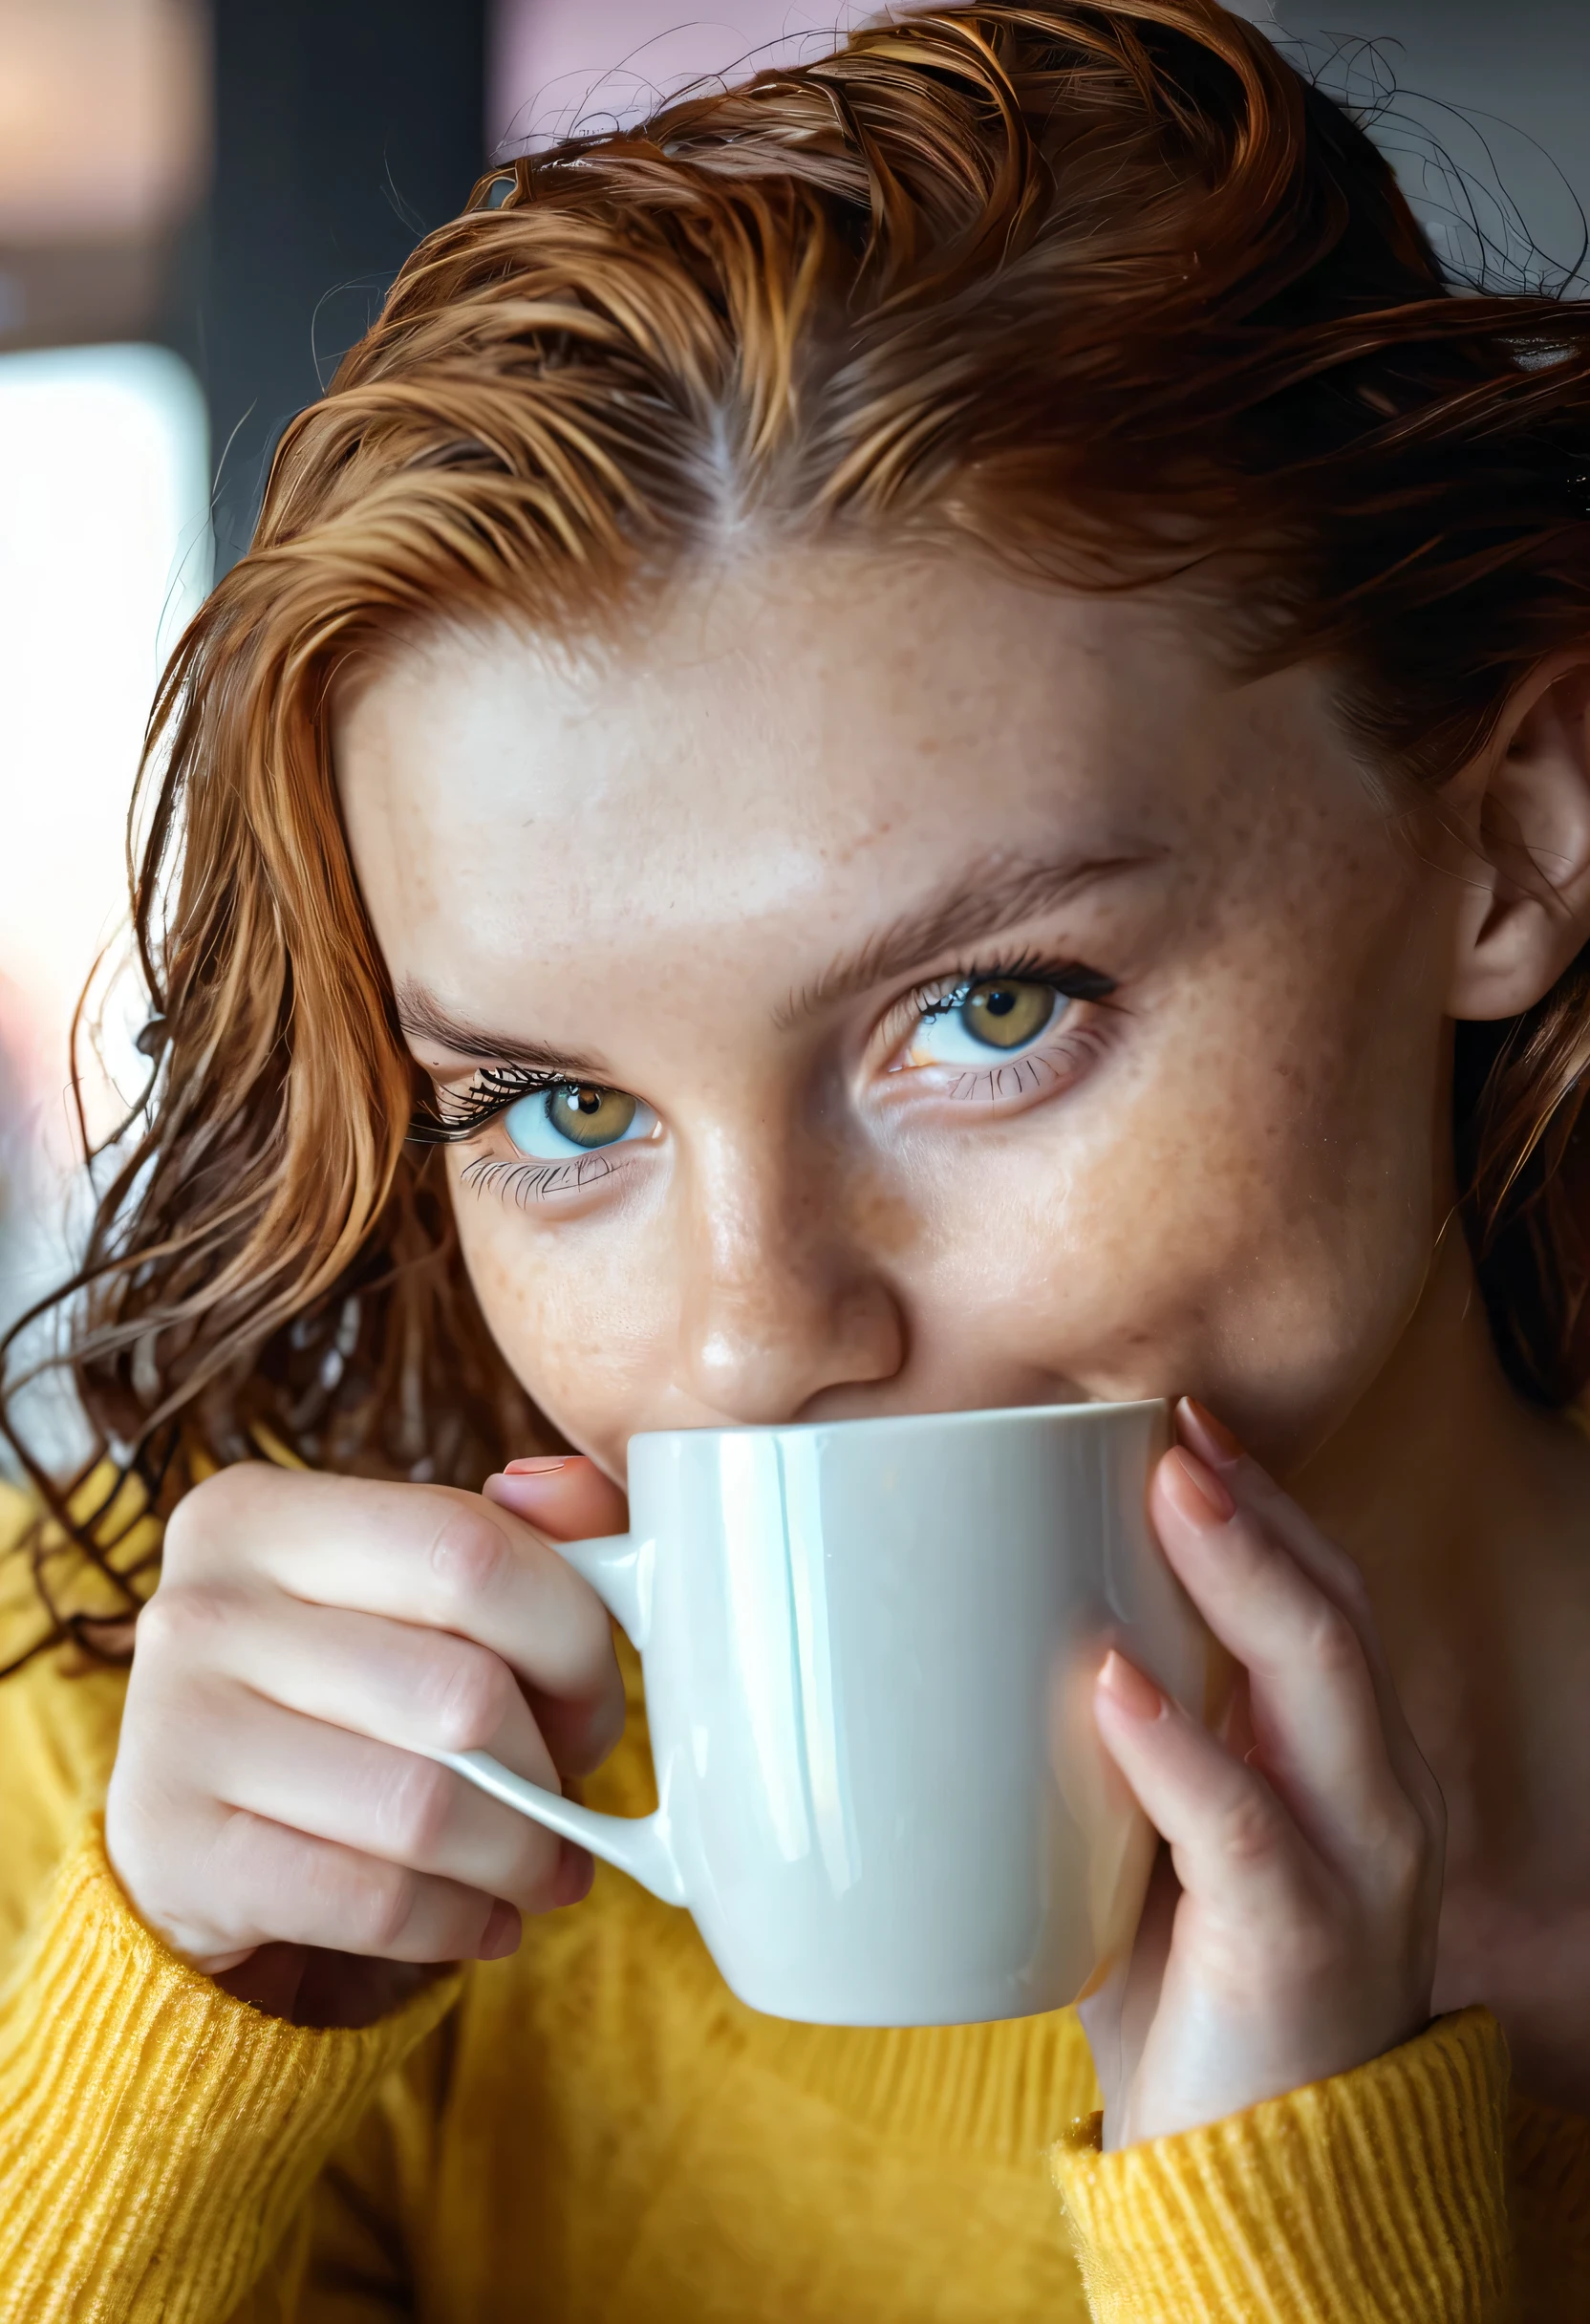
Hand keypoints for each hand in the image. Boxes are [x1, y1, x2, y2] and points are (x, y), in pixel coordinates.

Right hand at [105, 1456, 626, 2025]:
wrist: (190, 1842)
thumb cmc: (337, 1697)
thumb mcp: (411, 1597)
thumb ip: (521, 1535)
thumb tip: (568, 1487)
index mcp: (260, 1513)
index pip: (469, 1548)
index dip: (571, 1637)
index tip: (591, 1698)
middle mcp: (199, 1607)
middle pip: (462, 1690)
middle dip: (549, 1763)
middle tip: (566, 1793)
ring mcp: (174, 1733)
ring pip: (423, 1808)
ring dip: (516, 1856)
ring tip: (540, 1869)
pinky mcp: (175, 1858)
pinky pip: (373, 1902)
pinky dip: (457, 1921)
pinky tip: (482, 1918)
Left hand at [1080, 1399, 1444, 2147]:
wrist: (1257, 2183)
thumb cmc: (1189, 1997)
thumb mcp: (1154, 1846)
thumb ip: (1103, 1752)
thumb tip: (954, 1653)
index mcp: (1340, 1765)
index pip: (1324, 1601)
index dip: (1261, 1503)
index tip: (1175, 1421)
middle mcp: (1373, 1798)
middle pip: (1334, 1614)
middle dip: (1254, 1509)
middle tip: (1171, 1428)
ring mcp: (1355, 1869)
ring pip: (1322, 1687)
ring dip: (1240, 1579)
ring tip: (1168, 1496)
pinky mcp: (1302, 1947)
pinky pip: (1248, 1830)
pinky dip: (1180, 1748)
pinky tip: (1117, 1687)